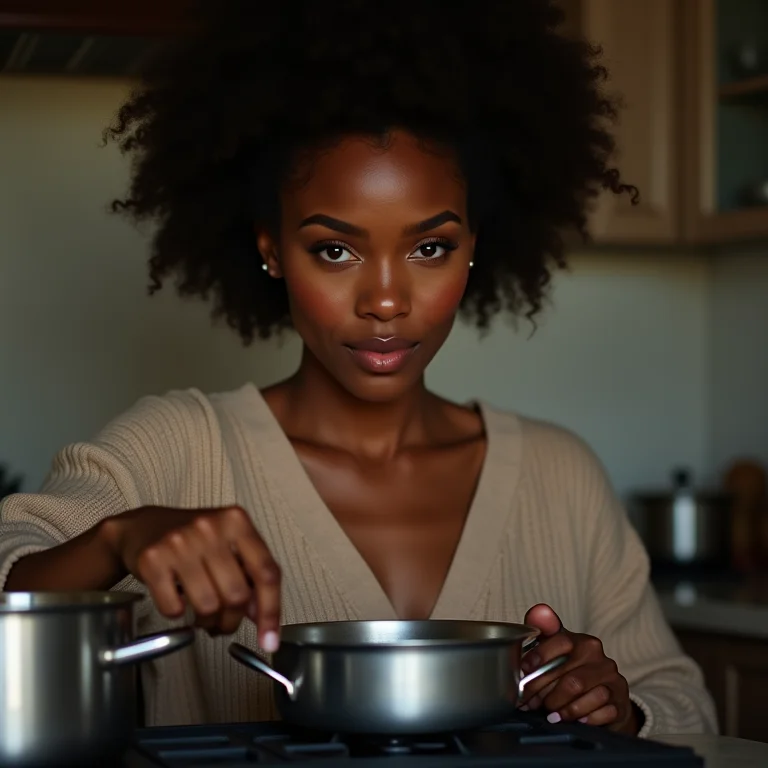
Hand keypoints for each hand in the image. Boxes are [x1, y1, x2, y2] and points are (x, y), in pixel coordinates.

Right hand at [102, 506, 280, 647]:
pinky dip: (178, 614)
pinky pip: (174, 609)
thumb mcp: (230, 545)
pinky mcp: (153, 559)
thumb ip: (251, 574)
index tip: (269, 640)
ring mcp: (180, 542)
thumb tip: (261, 615)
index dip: (271, 611)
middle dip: (232, 618)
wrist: (145, 526)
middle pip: (237, 595)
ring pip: (208, 606)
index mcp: (237, 521)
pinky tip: (178, 600)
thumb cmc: (194, 539)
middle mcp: (210, 527)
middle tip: (223, 620)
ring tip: (202, 612)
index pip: (266, 572)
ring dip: (206, 621)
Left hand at [519, 604, 638, 734]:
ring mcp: (612, 680)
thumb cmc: (573, 671)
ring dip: (561, 707)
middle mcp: (600, 658)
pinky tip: (573, 719)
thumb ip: (544, 630)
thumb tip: (537, 611)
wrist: (605, 698)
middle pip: (568, 676)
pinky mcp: (620, 702)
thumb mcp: (557, 650)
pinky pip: (600, 712)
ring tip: (550, 713)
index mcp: (582, 642)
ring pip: (582, 693)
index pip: (561, 642)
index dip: (539, 656)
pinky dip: (582, 717)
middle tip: (528, 702)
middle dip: (543, 692)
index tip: (523, 671)